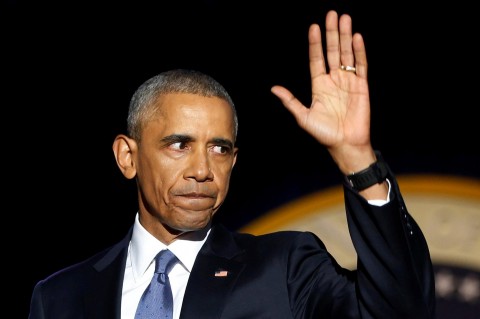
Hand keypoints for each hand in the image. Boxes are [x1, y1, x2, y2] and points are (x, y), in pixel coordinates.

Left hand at [271, 10, 374, 173]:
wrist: (345, 144)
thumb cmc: (324, 133)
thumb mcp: (303, 116)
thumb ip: (290, 101)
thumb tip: (273, 88)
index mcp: (319, 85)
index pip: (316, 59)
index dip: (315, 43)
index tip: (313, 27)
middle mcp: (334, 80)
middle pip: (333, 51)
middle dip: (332, 33)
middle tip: (331, 14)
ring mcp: (348, 81)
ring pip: (347, 54)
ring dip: (345, 36)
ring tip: (344, 18)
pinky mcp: (362, 86)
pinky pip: (361, 65)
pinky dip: (359, 52)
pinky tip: (356, 37)